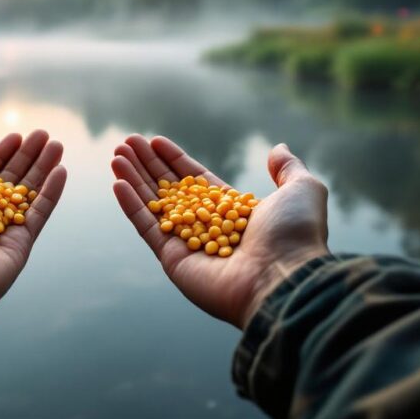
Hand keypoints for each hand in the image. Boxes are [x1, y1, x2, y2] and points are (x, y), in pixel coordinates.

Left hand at [0, 131, 66, 325]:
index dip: (0, 156)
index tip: (16, 135)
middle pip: (8, 183)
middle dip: (27, 158)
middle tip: (44, 134)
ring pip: (26, 196)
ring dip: (43, 169)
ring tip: (57, 144)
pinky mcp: (16, 249)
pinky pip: (37, 216)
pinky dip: (51, 194)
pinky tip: (61, 170)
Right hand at [112, 135, 328, 328]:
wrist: (286, 278)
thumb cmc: (296, 235)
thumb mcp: (303, 190)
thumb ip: (288, 168)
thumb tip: (278, 147)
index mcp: (233, 212)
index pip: (196, 181)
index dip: (175, 160)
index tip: (155, 140)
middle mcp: (208, 226)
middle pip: (170, 189)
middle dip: (148, 165)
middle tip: (127, 142)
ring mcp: (189, 244)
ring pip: (154, 205)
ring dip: (133, 179)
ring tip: (116, 155)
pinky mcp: (173, 260)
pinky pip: (147, 227)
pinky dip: (131, 205)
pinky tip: (117, 181)